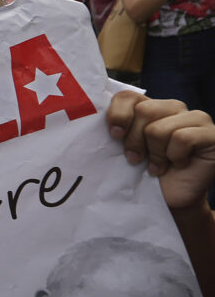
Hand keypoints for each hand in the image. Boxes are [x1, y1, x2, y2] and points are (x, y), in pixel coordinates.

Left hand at [107, 91, 214, 212]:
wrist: (168, 200)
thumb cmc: (142, 174)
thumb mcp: (124, 148)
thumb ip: (117, 127)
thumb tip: (93, 115)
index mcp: (150, 106)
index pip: (127, 96)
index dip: (118, 116)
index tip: (115, 137)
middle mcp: (174, 108)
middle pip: (144, 111)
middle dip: (135, 140)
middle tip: (136, 159)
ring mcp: (196, 118)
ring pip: (160, 128)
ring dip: (155, 153)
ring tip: (158, 165)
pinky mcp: (211, 134)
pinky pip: (182, 138)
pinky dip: (174, 157)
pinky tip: (177, 165)